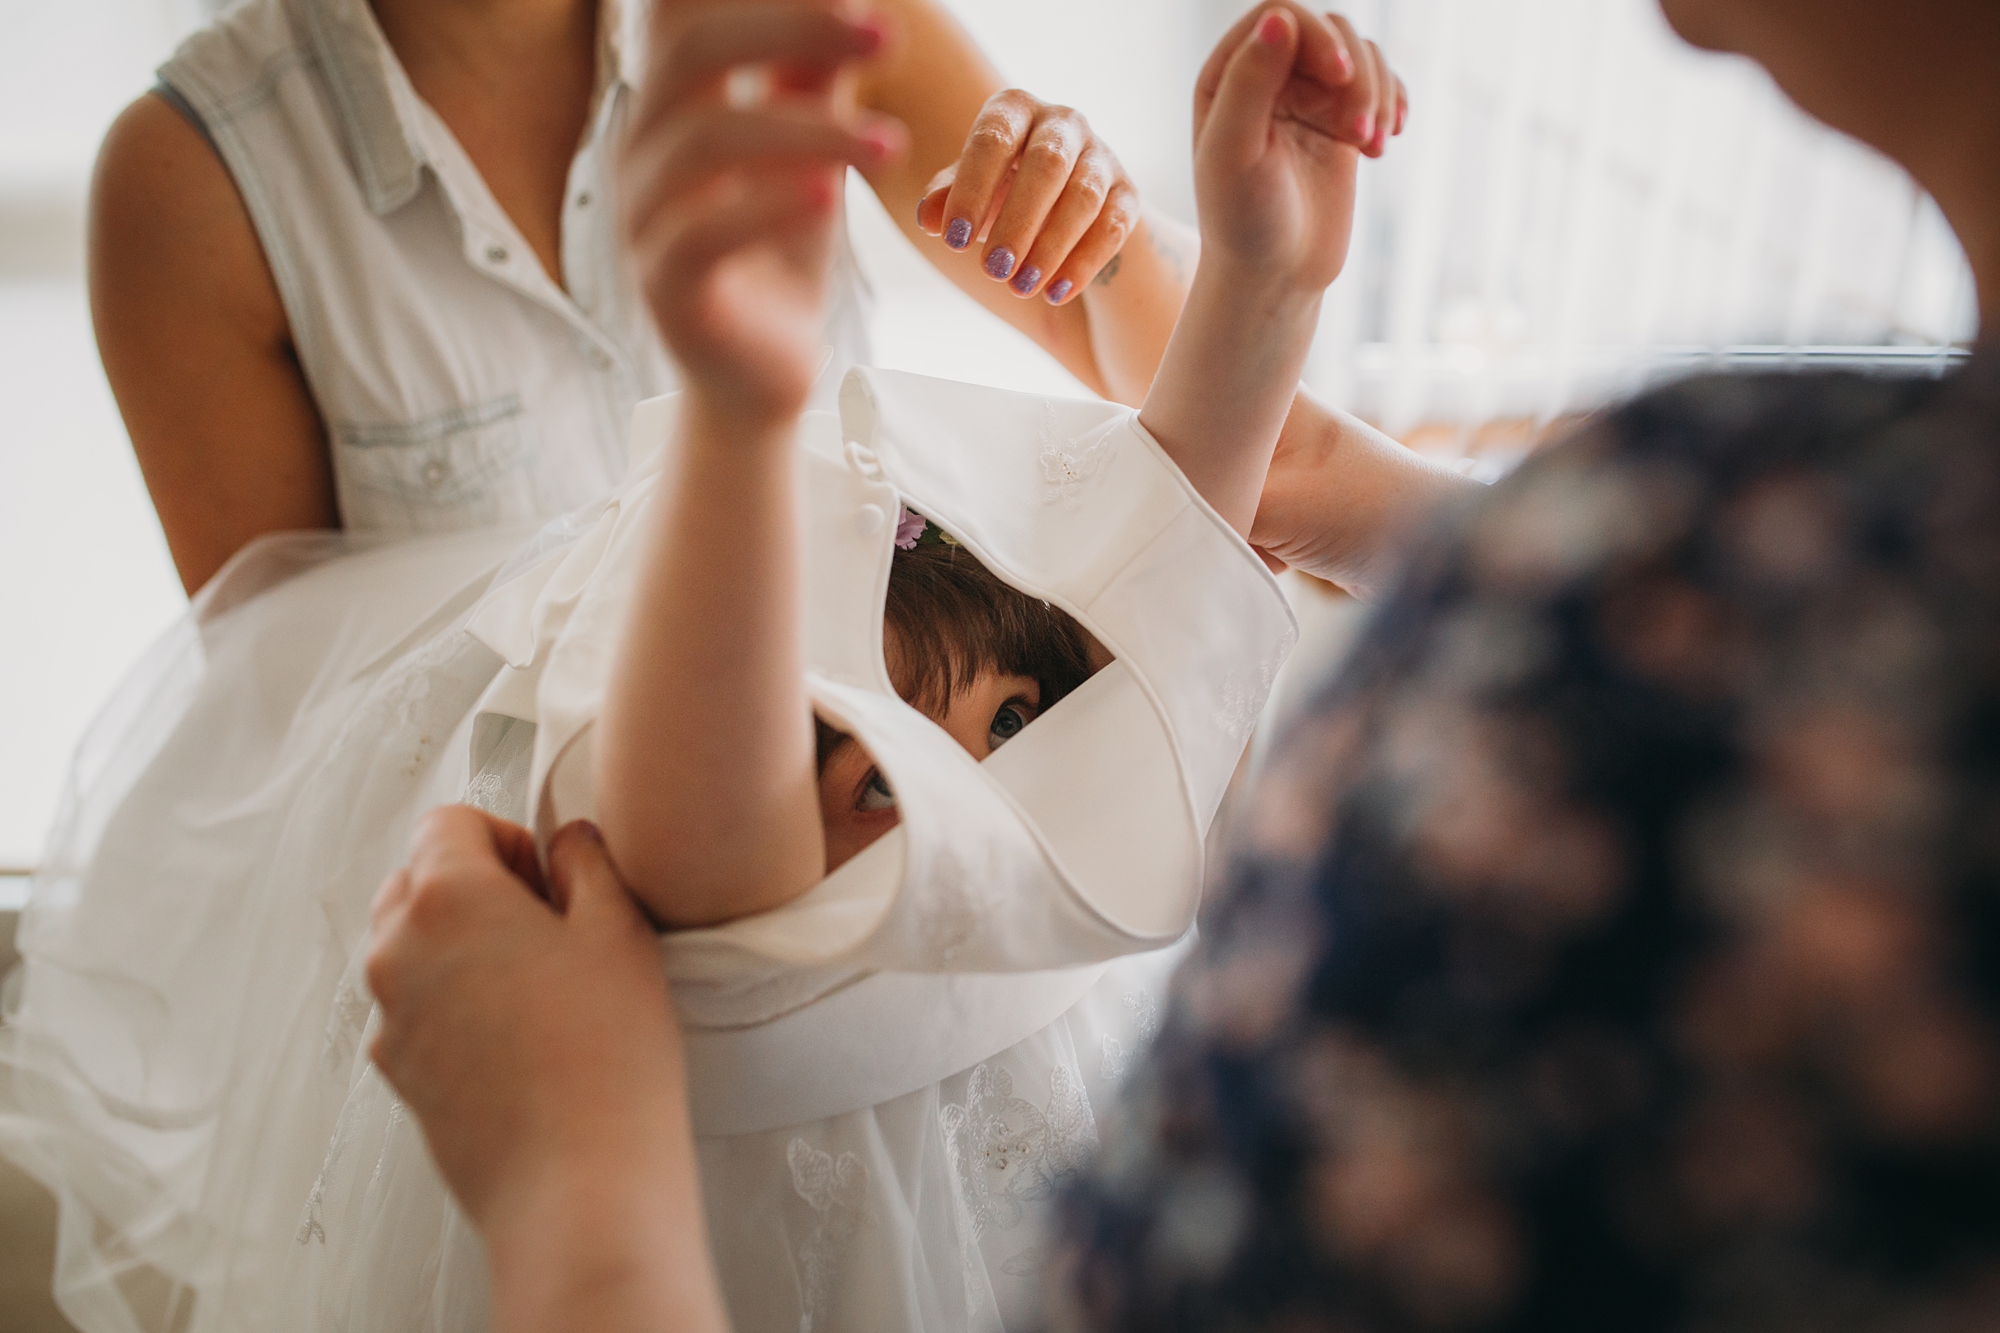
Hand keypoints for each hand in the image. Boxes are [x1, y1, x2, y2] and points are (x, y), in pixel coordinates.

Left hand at [365, 811, 684, 1231]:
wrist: (578, 1178)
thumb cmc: (605, 1053)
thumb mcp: (619, 929)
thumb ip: (587, 862)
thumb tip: (568, 844)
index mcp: (446, 897)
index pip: (448, 822)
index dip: (507, 837)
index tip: (550, 878)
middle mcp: (397, 951)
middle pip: (416, 880)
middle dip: (477, 887)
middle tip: (548, 926)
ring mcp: (390, 1019)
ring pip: (413, 947)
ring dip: (463, 946)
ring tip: (540, 988)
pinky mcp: (399, 1074)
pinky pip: (418, 1010)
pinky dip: (456, 1005)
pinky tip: (523, 1039)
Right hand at [623, 0, 907, 430]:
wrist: (763, 373)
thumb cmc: (780, 252)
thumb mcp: (812, 154)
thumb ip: (815, 80)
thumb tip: (854, 3)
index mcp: (675, 104)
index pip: (684, 12)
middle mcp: (646, 148)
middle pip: (692, 50)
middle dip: (792, 25)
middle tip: (885, 35)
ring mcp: (645, 217)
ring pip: (707, 140)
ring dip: (810, 130)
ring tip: (892, 146)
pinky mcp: (666, 285)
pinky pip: (703, 232)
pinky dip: (769, 205)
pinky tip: (830, 195)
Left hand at [913, 90, 1139, 304]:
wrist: (1059, 204)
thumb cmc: (1000, 189)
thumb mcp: (969, 191)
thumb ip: (945, 199)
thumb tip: (929, 218)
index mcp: (1015, 109)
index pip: (993, 139)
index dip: (973, 189)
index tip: (954, 241)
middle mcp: (1063, 122)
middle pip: (1047, 164)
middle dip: (1018, 221)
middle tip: (992, 270)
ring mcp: (1101, 156)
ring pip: (1084, 197)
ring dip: (1052, 246)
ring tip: (1021, 286)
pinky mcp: (1127, 194)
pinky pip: (1112, 227)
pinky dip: (1084, 263)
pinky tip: (1055, 293)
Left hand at [1191, 4, 1405, 291]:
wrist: (1274, 278)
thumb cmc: (1243, 222)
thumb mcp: (1235, 154)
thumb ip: (1250, 83)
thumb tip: (1281, 19)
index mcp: (1226, 75)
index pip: (1281, 16)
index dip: (1317, 34)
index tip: (1340, 77)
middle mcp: (1265, 78)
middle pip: (1328, 30)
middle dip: (1355, 74)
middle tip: (1359, 132)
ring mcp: (1306, 99)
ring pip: (1360, 54)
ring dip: (1377, 92)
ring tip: (1371, 145)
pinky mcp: (1339, 122)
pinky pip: (1379, 84)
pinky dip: (1393, 103)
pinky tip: (1385, 142)